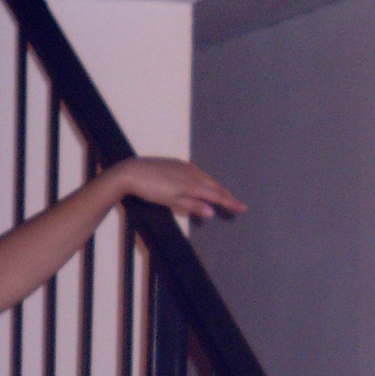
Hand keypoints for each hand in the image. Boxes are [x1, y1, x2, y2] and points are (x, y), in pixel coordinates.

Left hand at [111, 158, 244, 223]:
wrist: (132, 172)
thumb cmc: (150, 189)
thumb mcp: (171, 200)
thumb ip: (192, 205)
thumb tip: (211, 211)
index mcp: (192, 183)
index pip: (216, 195)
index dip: (230, 203)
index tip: (242, 208)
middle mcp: (192, 172)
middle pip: (214, 186)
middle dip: (227, 196)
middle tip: (238, 205)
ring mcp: (185, 166)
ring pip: (206, 178)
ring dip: (217, 188)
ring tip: (224, 196)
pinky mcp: (177, 163)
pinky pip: (197, 173)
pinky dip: (205, 181)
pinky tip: (204, 183)